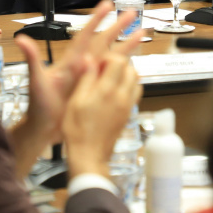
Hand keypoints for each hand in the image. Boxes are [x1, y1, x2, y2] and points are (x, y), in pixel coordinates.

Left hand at [8, 0, 142, 177]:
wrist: (44, 131)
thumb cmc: (38, 106)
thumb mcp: (36, 81)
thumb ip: (32, 59)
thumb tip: (21, 38)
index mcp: (71, 62)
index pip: (86, 36)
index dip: (96, 20)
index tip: (107, 5)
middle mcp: (83, 67)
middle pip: (104, 43)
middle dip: (118, 27)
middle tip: (133, 13)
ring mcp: (90, 79)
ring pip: (112, 58)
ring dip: (126, 47)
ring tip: (141, 35)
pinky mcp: (96, 91)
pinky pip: (113, 77)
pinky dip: (124, 70)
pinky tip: (135, 67)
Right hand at [62, 51, 141, 178]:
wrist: (90, 156)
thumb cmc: (78, 131)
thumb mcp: (75, 102)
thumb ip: (86, 78)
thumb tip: (90, 59)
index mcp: (107, 90)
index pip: (119, 61)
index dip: (108, 57)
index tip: (98, 64)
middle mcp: (122, 96)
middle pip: (131, 68)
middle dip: (119, 64)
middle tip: (104, 71)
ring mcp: (128, 105)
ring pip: (136, 80)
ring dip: (126, 75)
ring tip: (110, 80)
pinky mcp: (129, 114)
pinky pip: (136, 93)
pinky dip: (129, 87)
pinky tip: (115, 92)